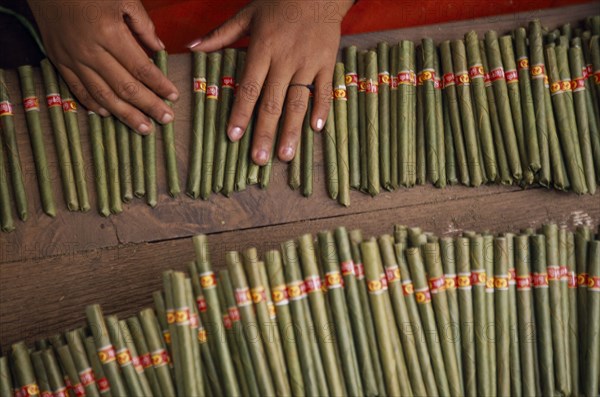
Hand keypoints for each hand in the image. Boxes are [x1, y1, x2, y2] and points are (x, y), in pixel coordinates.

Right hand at [27, 0, 178, 133]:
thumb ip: (143, 25)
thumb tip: (159, 49)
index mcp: (110, 34)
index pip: (141, 68)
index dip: (159, 85)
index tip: (173, 96)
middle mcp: (91, 52)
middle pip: (125, 87)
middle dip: (148, 106)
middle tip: (166, 119)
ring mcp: (73, 59)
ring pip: (103, 95)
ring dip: (125, 115)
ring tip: (143, 128)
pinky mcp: (59, 61)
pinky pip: (78, 89)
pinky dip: (94, 104)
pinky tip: (109, 115)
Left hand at [189, 0, 353, 164]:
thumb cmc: (279, 2)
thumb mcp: (246, 14)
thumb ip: (220, 34)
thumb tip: (192, 47)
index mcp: (262, 49)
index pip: (249, 88)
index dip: (240, 114)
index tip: (233, 137)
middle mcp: (285, 60)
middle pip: (273, 102)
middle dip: (265, 133)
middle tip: (259, 159)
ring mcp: (307, 63)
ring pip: (298, 102)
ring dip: (291, 130)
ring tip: (285, 155)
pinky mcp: (326, 63)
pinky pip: (324, 90)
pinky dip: (322, 109)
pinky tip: (316, 130)